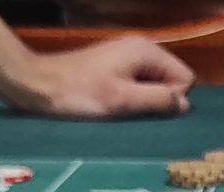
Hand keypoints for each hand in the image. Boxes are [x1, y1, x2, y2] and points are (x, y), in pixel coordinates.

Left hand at [11, 38, 194, 117]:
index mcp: (147, 52)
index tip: (144, 107)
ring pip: (154, 85)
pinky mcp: (114, 67)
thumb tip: (185, 105)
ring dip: (141, 101)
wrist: (38, 85)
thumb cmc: (79, 93)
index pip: (185, 78)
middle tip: (129, 110)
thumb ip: (158, 100)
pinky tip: (111, 104)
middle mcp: (141, 49)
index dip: (170, 99)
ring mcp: (127, 57)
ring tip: (118, 107)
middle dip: (156, 100)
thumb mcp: (123, 100)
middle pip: (171, 81)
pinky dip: (129, 97)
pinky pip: (137, 85)